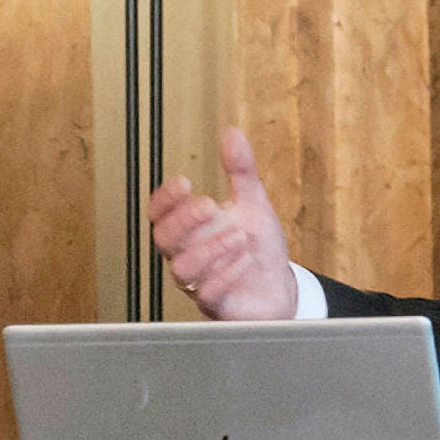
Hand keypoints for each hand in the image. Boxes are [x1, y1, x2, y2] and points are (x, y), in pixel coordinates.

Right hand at [147, 127, 298, 319]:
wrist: (280, 288)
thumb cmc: (258, 248)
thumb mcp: (253, 204)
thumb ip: (240, 172)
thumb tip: (232, 133)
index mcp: (190, 230)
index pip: (160, 214)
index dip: (165, 199)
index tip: (184, 182)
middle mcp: (188, 255)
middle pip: (164, 240)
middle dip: (183, 221)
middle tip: (208, 205)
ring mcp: (200, 283)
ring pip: (183, 270)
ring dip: (210, 249)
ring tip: (239, 235)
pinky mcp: (218, 306)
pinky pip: (208, 296)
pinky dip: (225, 275)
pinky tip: (245, 258)